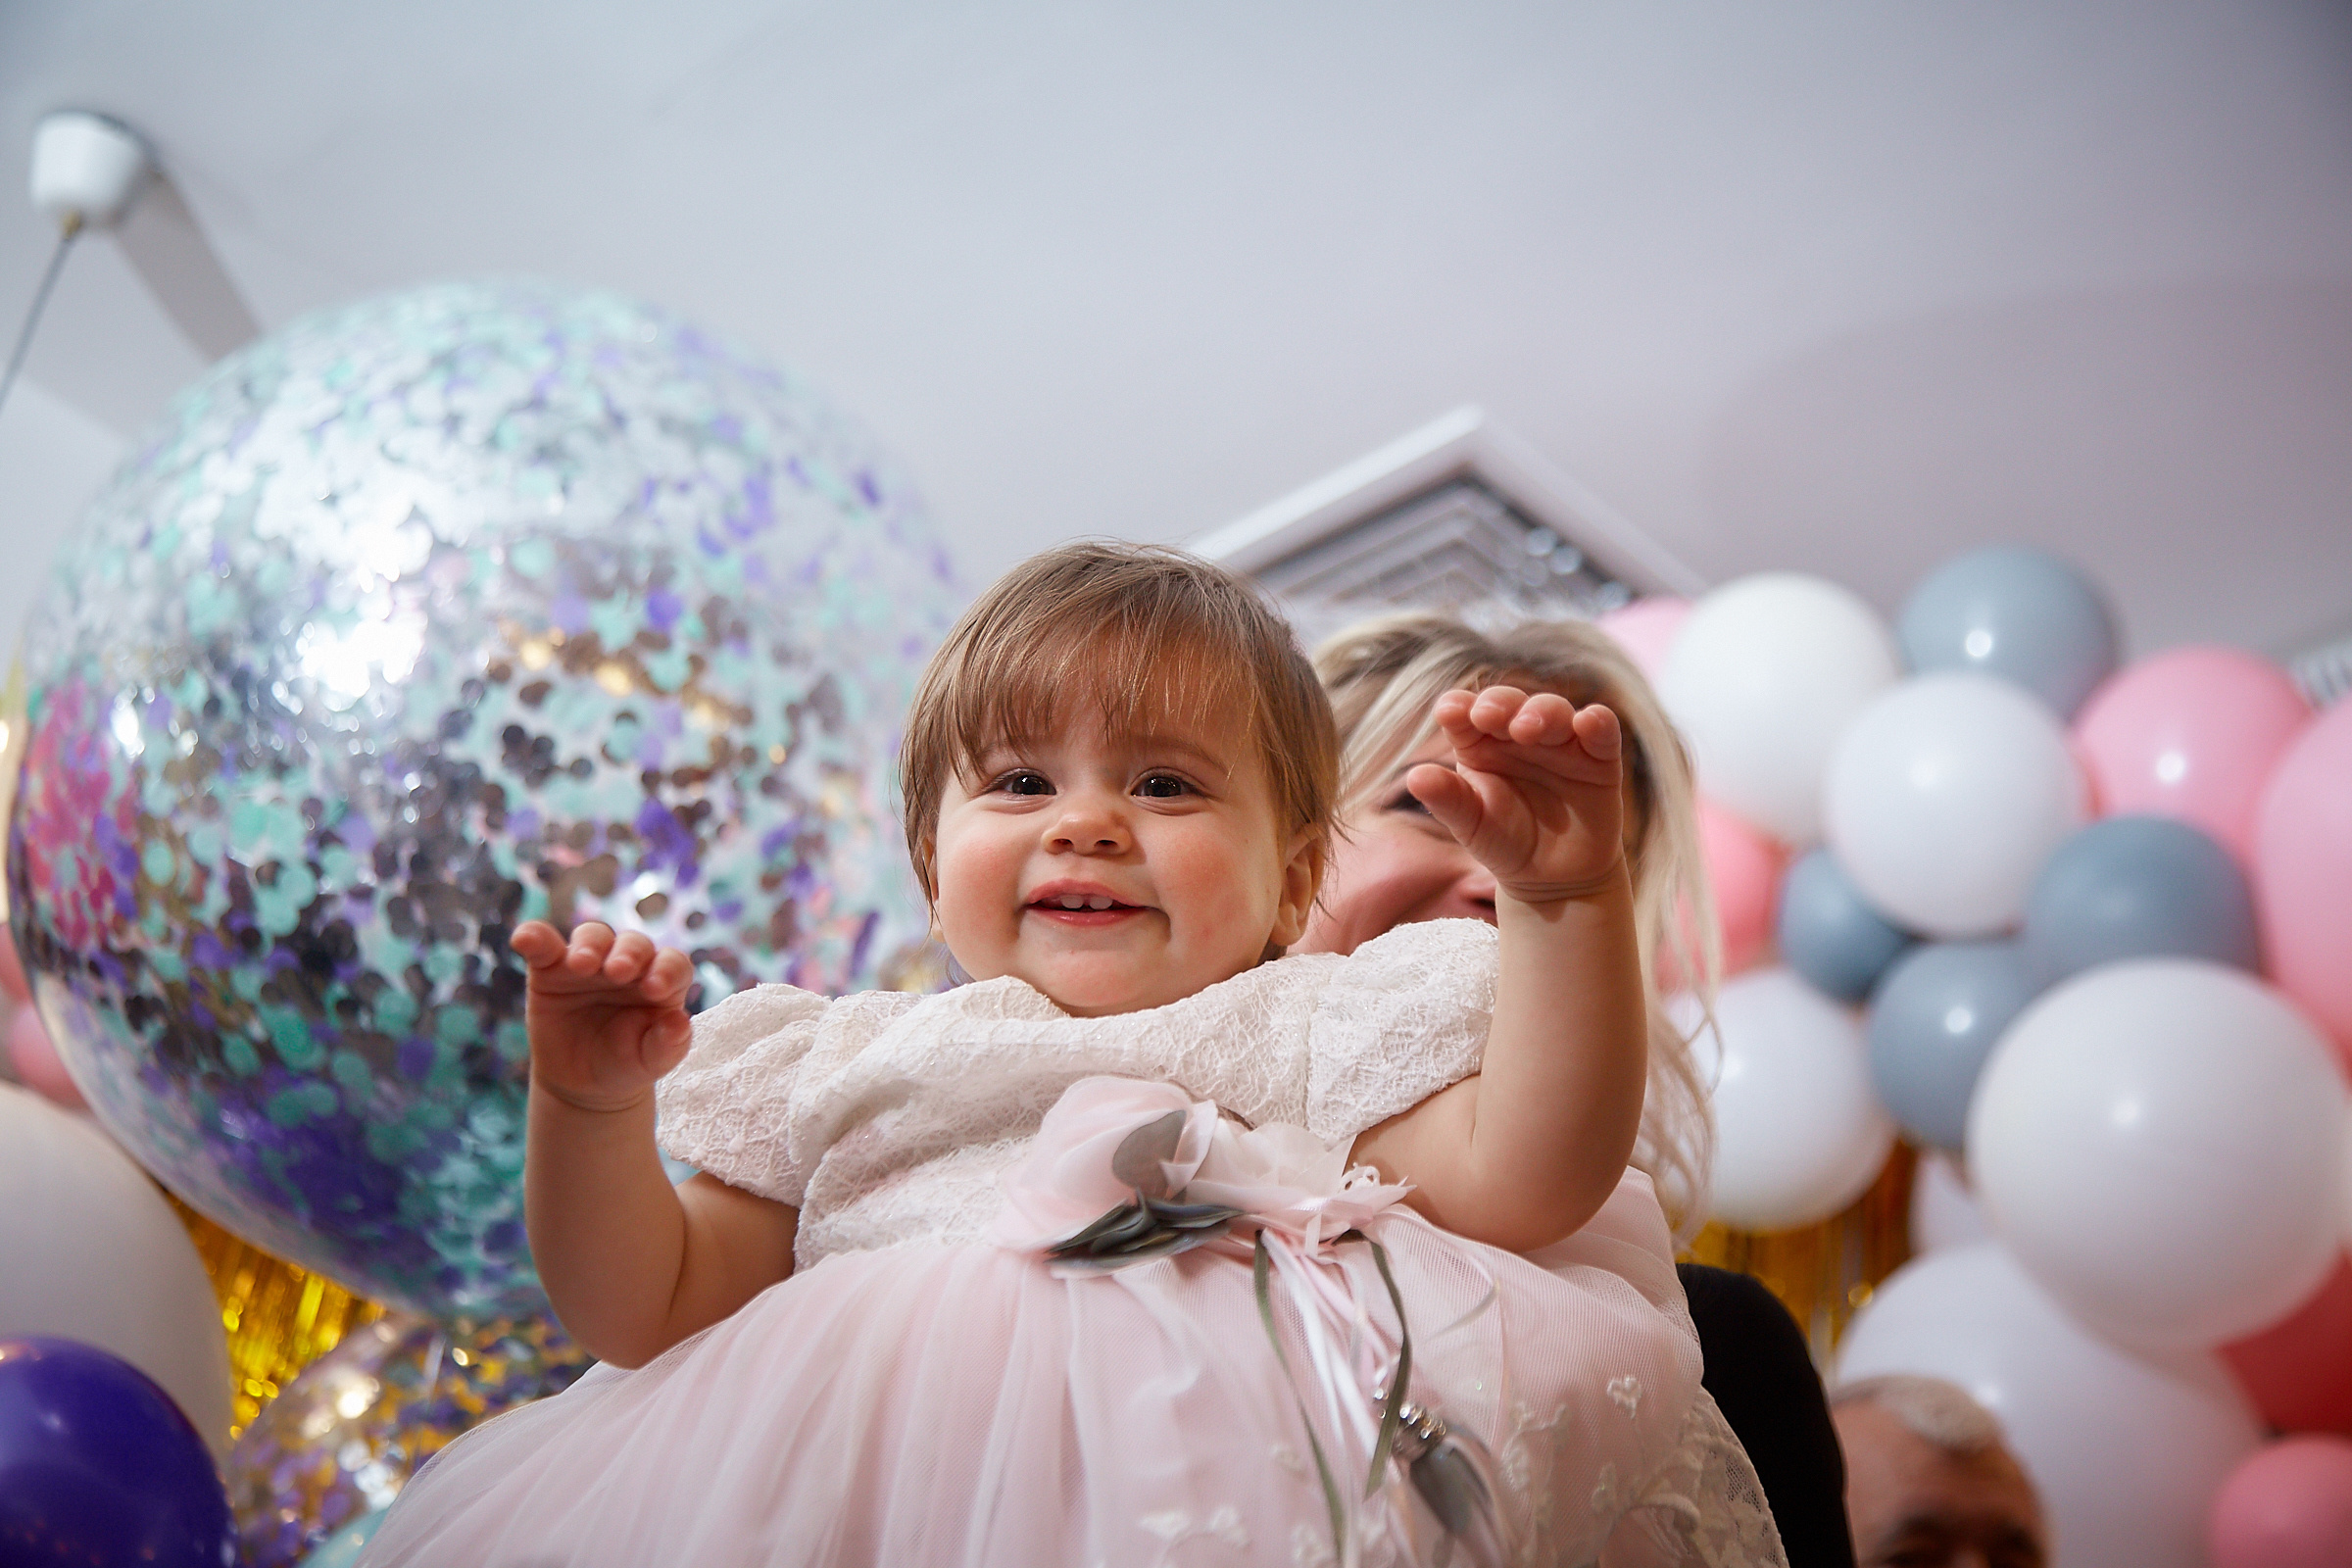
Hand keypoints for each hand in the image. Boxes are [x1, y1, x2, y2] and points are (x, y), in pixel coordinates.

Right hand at [513, 920, 696, 1113]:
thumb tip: (680, 1023)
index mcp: (661, 981)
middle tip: (619, 972)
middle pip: (633, 944)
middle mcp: (628, 964)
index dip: (667, 970)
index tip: (656, 988)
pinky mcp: (550, 967)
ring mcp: (589, 962)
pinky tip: (523, 940)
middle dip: (628, 954)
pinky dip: (533, 936)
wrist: (584, 1081)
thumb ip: (668, 1045)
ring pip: (593, 937)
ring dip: (589, 946)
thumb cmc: (627, 1063)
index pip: (672, 964)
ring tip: (581, 965)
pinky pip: (542, 944)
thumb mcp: (650, 1061)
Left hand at [1407, 686, 1626, 904]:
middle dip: (1499, 704)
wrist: (1554, 878)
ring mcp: (1559, 741)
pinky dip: (1597, 722)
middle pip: (1509, 703)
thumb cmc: (1504, 841)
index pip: (1465, 711)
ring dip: (1541, 712)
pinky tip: (1588, 722)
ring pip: (1553, 710)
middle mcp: (1518, 732)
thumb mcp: (1471, 824)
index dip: (1458, 706)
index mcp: (1479, 741)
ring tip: (1527, 729)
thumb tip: (1414, 777)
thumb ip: (1447, 799)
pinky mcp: (1598, 757)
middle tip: (1487, 716)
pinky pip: (1601, 731)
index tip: (1450, 713)